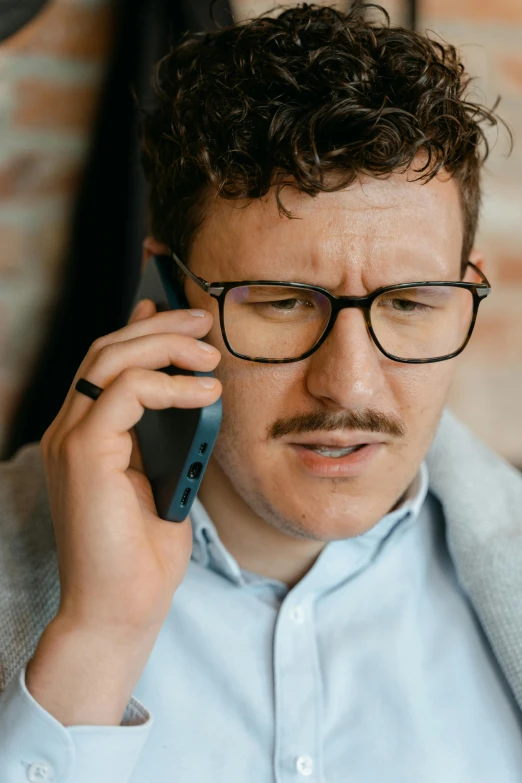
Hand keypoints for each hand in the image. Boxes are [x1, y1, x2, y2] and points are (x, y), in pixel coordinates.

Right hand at [40, 299, 221, 637]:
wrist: (121, 608)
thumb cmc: (145, 553)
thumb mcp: (166, 477)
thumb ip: (170, 433)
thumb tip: (194, 392)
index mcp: (88, 435)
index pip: (108, 364)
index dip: (143, 331)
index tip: (183, 318)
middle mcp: (71, 430)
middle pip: (108, 351)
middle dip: (160, 327)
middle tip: (202, 320)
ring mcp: (71, 439)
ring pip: (112, 360)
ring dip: (167, 346)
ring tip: (209, 353)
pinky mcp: (83, 453)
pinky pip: (125, 393)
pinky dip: (169, 384)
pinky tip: (204, 392)